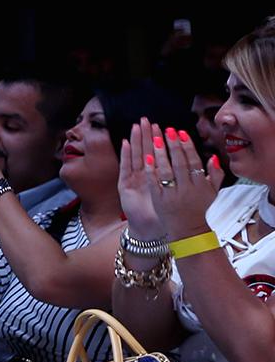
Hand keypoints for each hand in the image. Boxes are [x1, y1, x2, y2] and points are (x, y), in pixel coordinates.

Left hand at [133, 121, 221, 241]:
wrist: (188, 231)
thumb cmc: (199, 208)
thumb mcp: (212, 192)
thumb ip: (215, 175)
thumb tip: (214, 157)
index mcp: (201, 185)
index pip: (194, 162)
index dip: (187, 146)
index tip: (181, 133)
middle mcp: (187, 189)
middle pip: (179, 163)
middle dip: (173, 146)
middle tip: (167, 130)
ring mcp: (172, 195)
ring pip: (166, 171)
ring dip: (160, 154)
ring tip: (154, 139)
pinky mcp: (159, 200)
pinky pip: (154, 183)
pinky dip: (151, 170)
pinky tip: (146, 158)